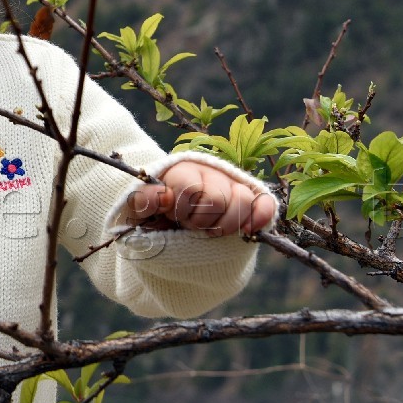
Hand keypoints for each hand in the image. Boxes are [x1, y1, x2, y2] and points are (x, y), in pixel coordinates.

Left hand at [124, 160, 276, 236]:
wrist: (175, 229)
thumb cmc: (155, 218)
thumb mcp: (138, 211)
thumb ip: (143, 201)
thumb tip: (164, 196)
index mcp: (182, 171)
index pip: (189, 188)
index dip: (182, 209)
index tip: (173, 217)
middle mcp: (210, 173)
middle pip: (217, 198)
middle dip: (202, 220)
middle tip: (191, 225)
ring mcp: (233, 185)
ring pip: (242, 200)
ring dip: (226, 225)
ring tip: (211, 230)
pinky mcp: (251, 200)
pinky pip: (264, 204)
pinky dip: (259, 218)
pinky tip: (248, 231)